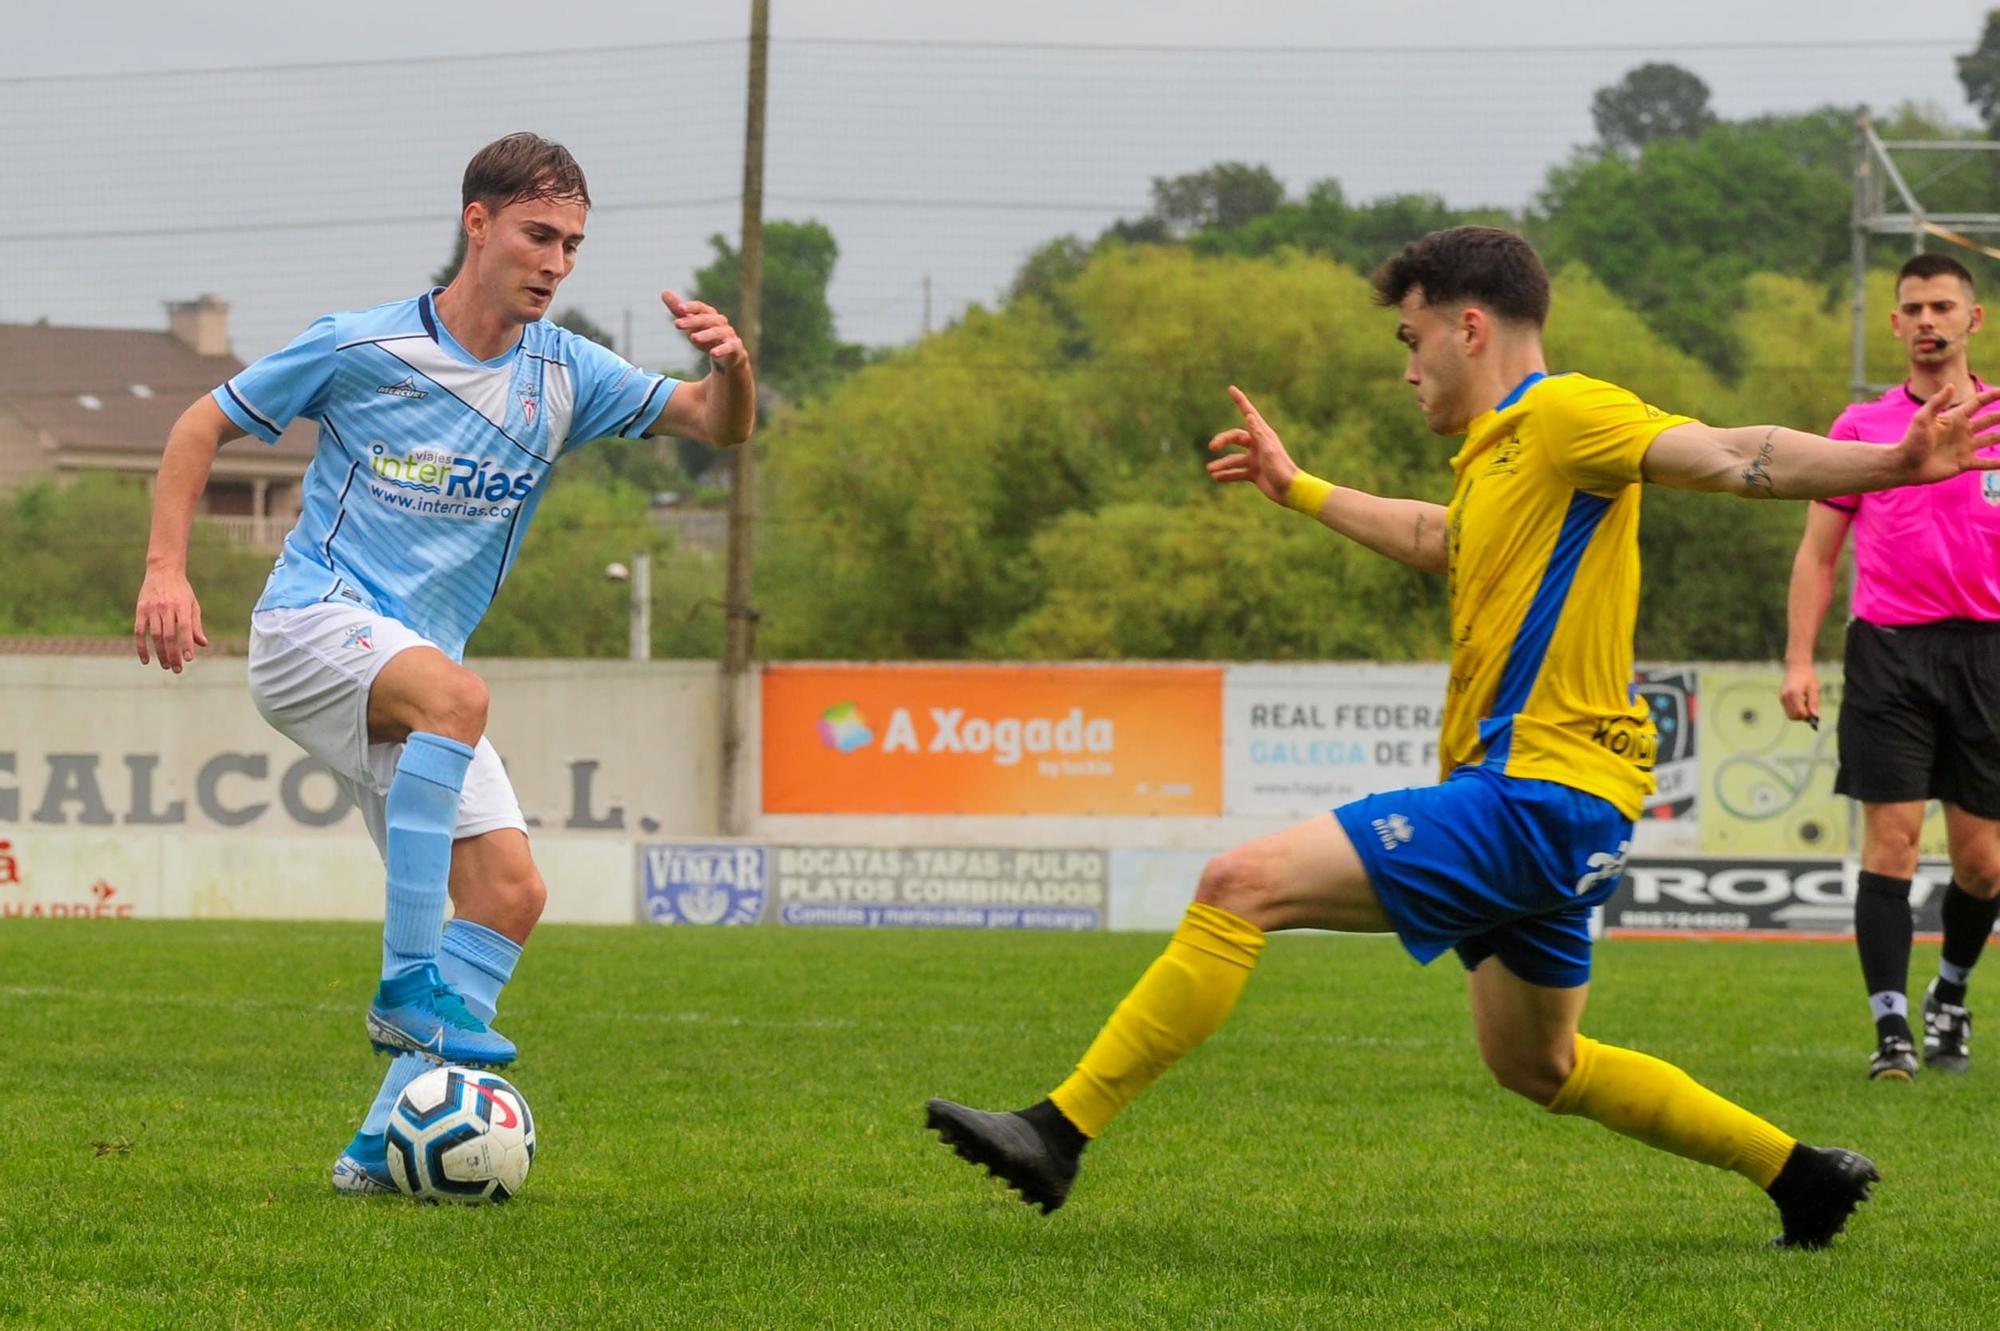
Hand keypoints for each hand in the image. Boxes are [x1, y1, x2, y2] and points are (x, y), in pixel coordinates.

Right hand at [134, 565, 206, 673]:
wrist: (163, 570)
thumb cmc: (181, 590)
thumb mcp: (193, 604)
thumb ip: (196, 625)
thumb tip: (202, 644)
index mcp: (182, 606)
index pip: (184, 628)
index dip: (186, 644)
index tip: (188, 659)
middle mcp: (166, 608)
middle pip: (169, 636)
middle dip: (173, 654)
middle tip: (177, 669)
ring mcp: (152, 609)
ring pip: (154, 636)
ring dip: (160, 653)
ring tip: (166, 666)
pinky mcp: (140, 610)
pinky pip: (139, 632)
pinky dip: (141, 647)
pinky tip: (146, 660)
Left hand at [662, 290, 746, 373]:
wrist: (728, 356)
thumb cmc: (707, 337)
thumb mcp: (691, 324)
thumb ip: (678, 310)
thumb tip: (664, 292)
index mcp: (709, 314)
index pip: (699, 307)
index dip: (690, 307)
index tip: (678, 308)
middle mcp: (720, 321)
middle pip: (706, 319)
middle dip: (692, 321)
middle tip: (677, 324)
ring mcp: (728, 334)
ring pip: (717, 332)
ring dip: (705, 334)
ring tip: (693, 338)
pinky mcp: (735, 347)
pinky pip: (729, 347)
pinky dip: (722, 349)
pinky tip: (713, 353)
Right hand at [1205, 385, 1299, 504]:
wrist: (1290, 491)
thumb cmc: (1281, 468)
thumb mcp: (1269, 450)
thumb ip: (1258, 433)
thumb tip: (1248, 415)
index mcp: (1263, 435)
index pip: (1248, 413)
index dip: (1240, 401)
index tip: (1231, 389)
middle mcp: (1258, 445)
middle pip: (1235, 438)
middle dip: (1222, 441)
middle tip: (1211, 447)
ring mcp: (1255, 459)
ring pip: (1233, 458)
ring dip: (1222, 464)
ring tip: (1210, 470)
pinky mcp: (1254, 473)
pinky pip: (1237, 472)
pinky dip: (1227, 475)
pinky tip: (1216, 478)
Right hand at [1778, 663, 1819, 725]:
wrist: (1797, 667)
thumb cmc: (1808, 676)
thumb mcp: (1814, 689)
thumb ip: (1813, 703)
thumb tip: (1814, 716)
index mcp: (1794, 694)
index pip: (1800, 713)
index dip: (1808, 716)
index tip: (1815, 713)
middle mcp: (1785, 697)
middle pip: (1793, 716)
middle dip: (1803, 716)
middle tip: (1810, 709)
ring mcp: (1782, 698)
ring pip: (1790, 715)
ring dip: (1799, 714)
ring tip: (1806, 703)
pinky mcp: (1781, 698)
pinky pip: (1789, 710)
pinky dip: (1796, 710)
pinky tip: (1801, 702)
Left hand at [1896, 383, 1999, 483]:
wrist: (1904, 466)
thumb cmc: (1910, 441)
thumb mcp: (1922, 419)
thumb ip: (1936, 403)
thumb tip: (1951, 385)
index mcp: (1954, 418)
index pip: (1978, 403)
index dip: (1993, 395)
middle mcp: (1963, 431)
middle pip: (1990, 420)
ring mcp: (1964, 447)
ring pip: (1992, 440)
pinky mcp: (1963, 463)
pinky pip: (1985, 462)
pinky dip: (1997, 462)